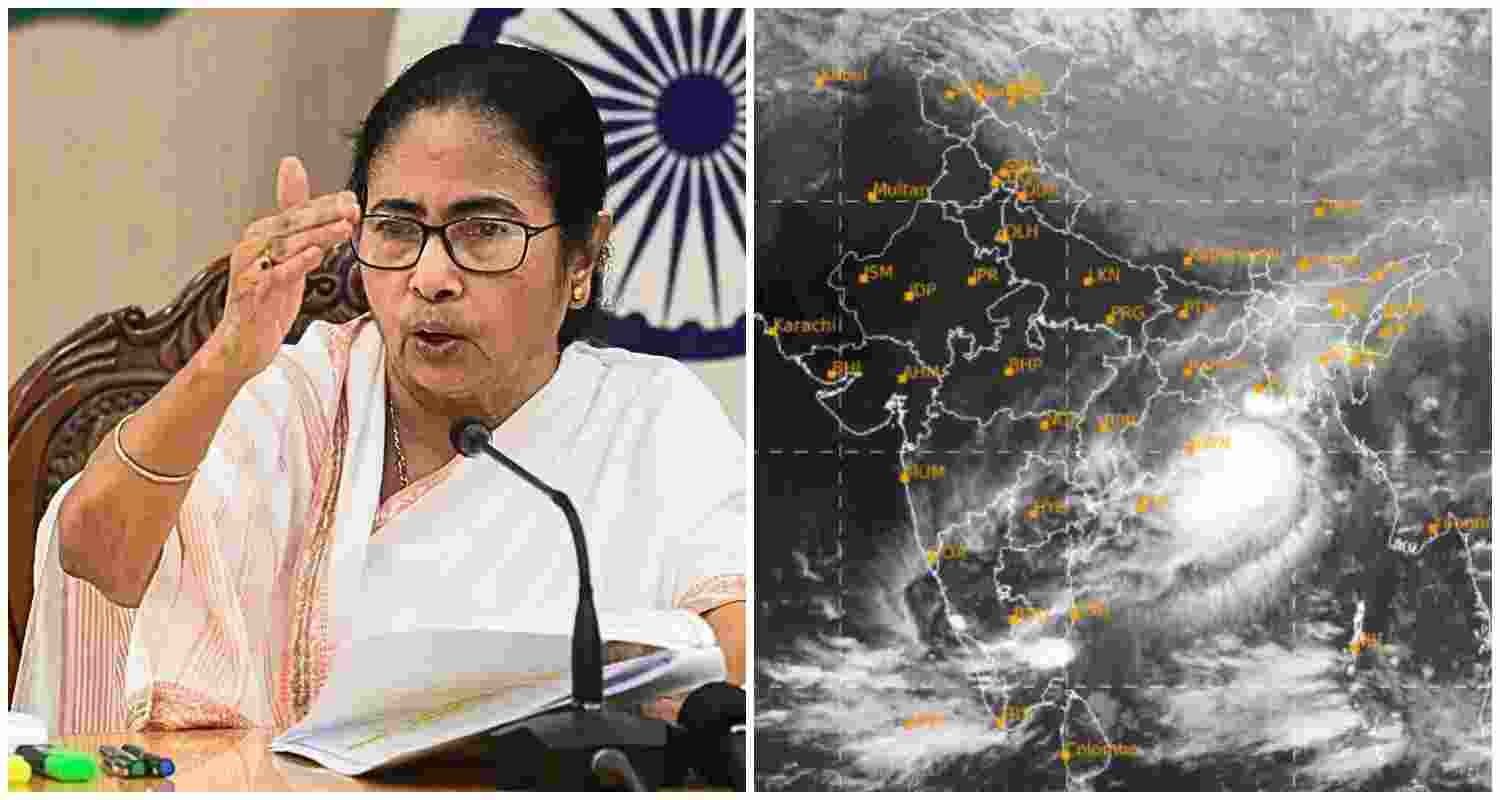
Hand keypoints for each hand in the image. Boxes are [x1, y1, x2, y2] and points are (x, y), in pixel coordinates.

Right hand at [205, 156, 359, 381]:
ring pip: (285, 246)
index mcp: (262, 235)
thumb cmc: (267, 299)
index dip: (324, 204)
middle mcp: (253, 247)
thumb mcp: (290, 261)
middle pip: (290, 223)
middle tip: (352, 208)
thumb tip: (318, 206)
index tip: (352, 199)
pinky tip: (315, 255)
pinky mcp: (250, 293)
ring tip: (343, 228)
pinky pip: (274, 275)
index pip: (295, 212)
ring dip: (317, 235)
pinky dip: (295, 264)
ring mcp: (249, 269)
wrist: (241, 342)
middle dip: (323, 213)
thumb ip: (304, 232)